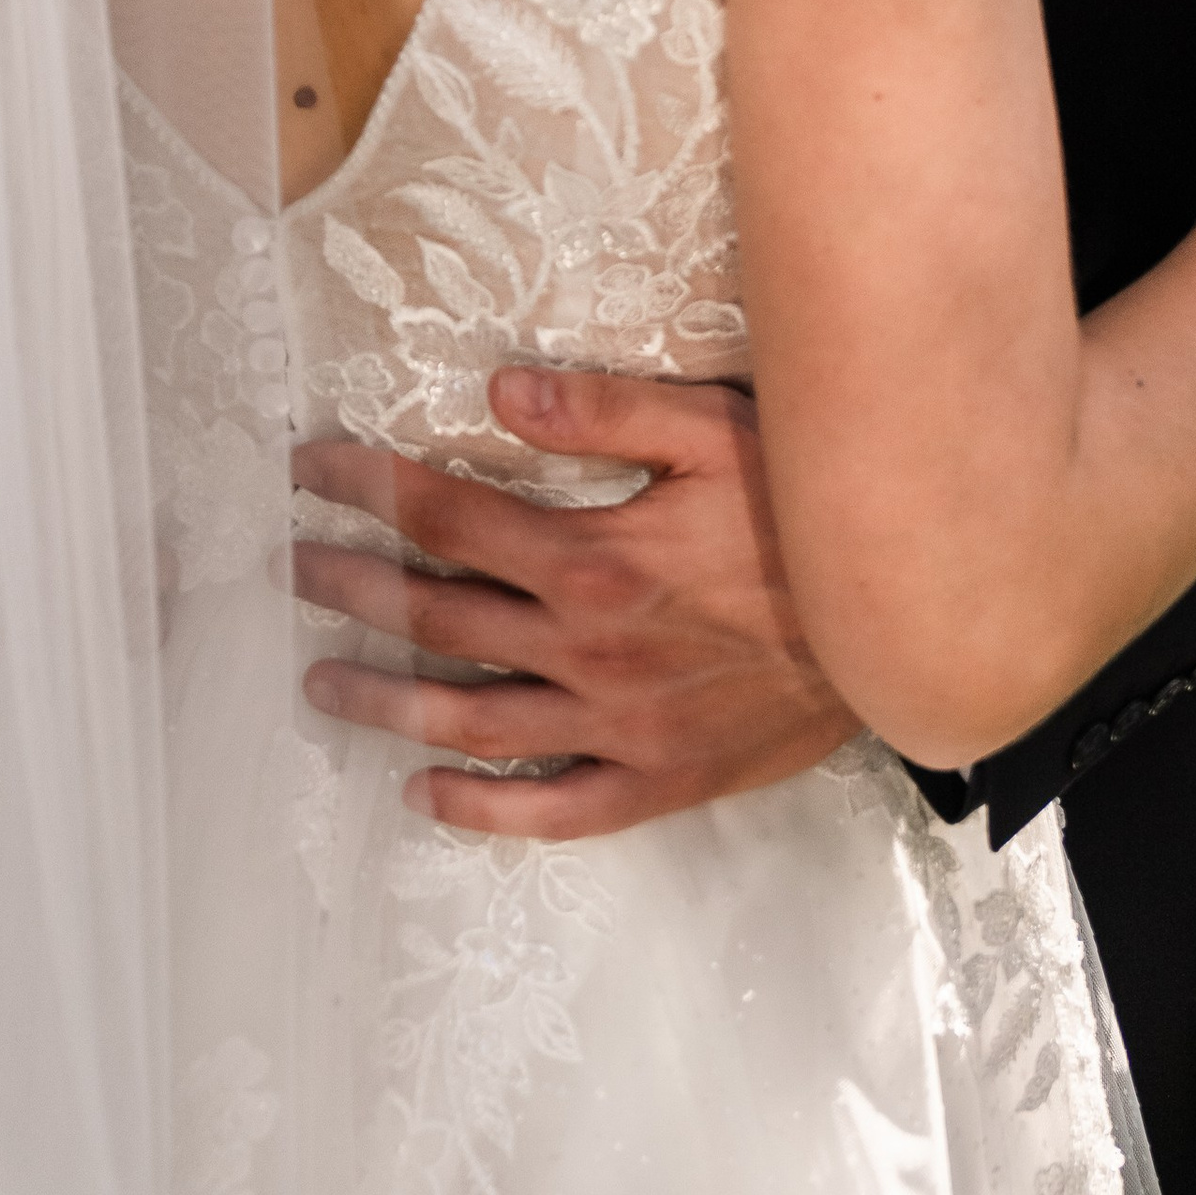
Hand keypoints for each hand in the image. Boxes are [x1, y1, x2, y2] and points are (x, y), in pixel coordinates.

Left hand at [290, 368, 858, 840]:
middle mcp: (587, 650)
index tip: (309, 469)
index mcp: (592, 557)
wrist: (903, 626)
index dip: (367, 487)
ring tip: (322, 681)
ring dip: (386, 699)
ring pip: (471, 719)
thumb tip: (502, 386)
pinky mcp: (656, 781)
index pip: (446, 516)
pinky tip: (430, 793)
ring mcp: (617, 727)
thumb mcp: (717, 429)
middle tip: (293, 568)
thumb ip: (606, 410)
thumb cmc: (811, 515)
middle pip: (438, 616)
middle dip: (355, 586)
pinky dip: (482, 808)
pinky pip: (551, 808)